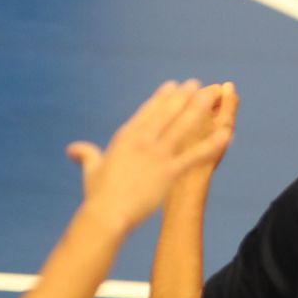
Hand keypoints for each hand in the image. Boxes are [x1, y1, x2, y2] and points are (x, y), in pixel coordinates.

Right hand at [66, 81, 232, 233]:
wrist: (107, 214)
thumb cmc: (98, 195)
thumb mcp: (92, 169)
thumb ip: (86, 154)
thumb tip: (72, 149)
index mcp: (126, 137)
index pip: (148, 111)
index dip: (162, 97)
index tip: (173, 85)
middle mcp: (143, 141)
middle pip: (168, 112)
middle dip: (184, 95)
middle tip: (197, 83)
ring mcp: (157, 155)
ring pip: (183, 126)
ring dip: (199, 108)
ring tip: (212, 95)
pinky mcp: (169, 172)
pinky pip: (195, 155)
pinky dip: (211, 144)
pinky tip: (225, 134)